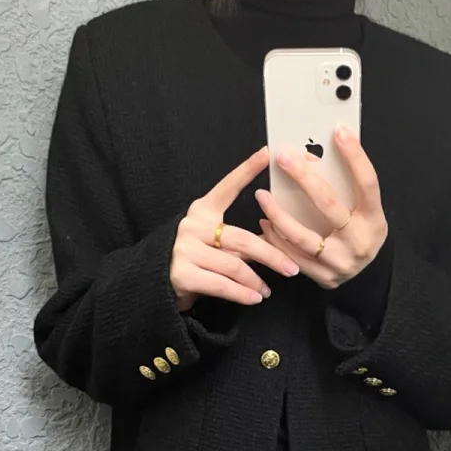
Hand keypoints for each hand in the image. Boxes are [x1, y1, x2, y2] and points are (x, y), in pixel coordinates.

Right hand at [170, 146, 300, 311]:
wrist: (159, 285)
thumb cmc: (195, 262)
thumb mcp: (214, 243)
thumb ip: (237, 241)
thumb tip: (273, 242)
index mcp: (202, 211)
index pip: (227, 187)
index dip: (246, 170)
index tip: (265, 153)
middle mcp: (192, 226)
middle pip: (241, 239)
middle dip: (270, 255)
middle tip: (290, 268)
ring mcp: (185, 249)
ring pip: (233, 266)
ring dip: (255, 281)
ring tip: (267, 290)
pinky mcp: (183, 274)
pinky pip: (221, 285)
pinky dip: (242, 294)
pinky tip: (254, 298)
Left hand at [254, 126, 387, 289]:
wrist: (364, 274)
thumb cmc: (360, 233)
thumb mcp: (365, 211)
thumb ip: (349, 187)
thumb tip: (323, 150)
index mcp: (374, 220)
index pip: (367, 183)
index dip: (354, 156)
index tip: (339, 132)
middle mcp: (360, 243)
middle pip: (330, 206)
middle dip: (304, 178)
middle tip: (284, 158)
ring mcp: (341, 263)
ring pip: (304, 238)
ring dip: (279, 214)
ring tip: (263, 195)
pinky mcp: (323, 277)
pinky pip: (294, 257)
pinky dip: (277, 238)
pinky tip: (266, 222)